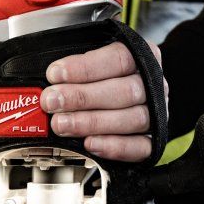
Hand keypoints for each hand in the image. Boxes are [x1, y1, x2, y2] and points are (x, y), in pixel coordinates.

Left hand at [40, 41, 166, 161]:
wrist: (115, 97)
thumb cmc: (99, 78)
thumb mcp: (87, 62)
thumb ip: (74, 68)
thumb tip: (47, 77)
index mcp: (141, 56)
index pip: (118, 58)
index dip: (85, 68)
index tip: (55, 74)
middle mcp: (153, 83)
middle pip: (125, 90)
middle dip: (83, 97)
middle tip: (52, 102)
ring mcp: (156, 113)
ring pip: (132, 118)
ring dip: (92, 122)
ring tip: (62, 124)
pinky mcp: (153, 140)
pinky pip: (140, 147)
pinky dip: (115, 146)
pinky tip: (90, 143)